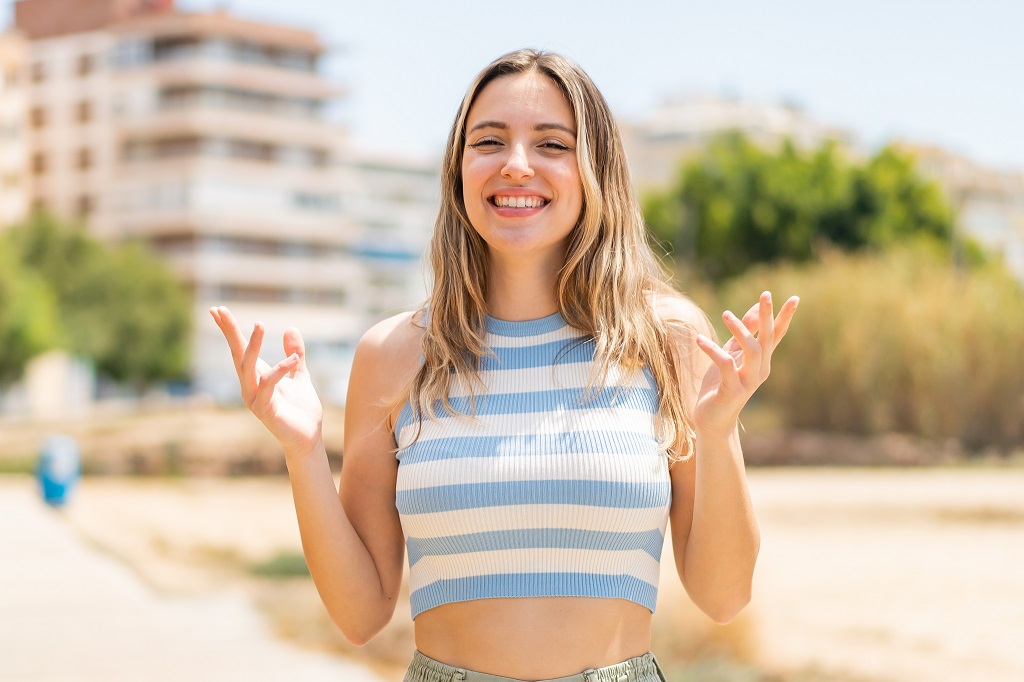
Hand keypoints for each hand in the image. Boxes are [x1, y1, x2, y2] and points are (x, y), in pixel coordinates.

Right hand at [210, 306, 323, 456]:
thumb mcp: (299, 375)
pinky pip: (268, 385)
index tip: (217, 310)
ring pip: (247, 368)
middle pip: (236, 354)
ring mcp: (254, 399)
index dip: (229, 330)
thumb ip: (295, 355)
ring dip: (252, 346)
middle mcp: (250, 387)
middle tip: (221, 310)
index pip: (239, 349)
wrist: (307, 438)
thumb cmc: (300, 410)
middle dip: (230, 332)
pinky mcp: (265, 410)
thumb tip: (290, 328)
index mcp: (256, 377)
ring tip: (259, 324)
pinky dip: (280, 370)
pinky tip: (293, 359)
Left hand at [693, 291, 798, 437]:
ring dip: (739, 330)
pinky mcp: (732, 390)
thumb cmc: (721, 385)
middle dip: (767, 316)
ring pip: (752, 350)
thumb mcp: (732, 354)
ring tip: (725, 314)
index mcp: (761, 360)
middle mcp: (760, 370)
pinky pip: (726, 365)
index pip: (776, 335)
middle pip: (767, 339)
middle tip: (765, 295)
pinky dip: (713, 350)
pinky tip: (699, 340)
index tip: (795, 298)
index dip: (785, 317)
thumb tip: (756, 308)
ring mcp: (748, 381)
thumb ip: (744, 333)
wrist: (712, 420)